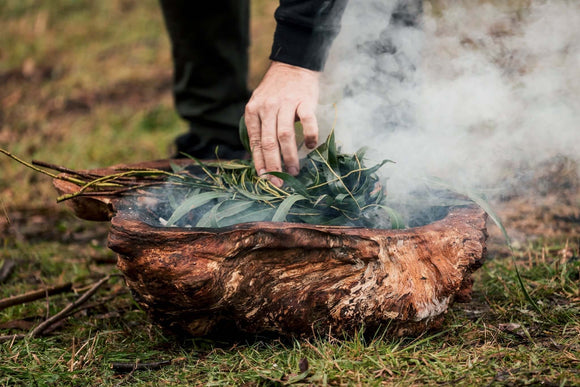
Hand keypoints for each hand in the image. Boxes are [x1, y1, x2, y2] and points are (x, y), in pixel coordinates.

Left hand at [244, 61, 319, 186]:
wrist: (293, 65)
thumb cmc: (276, 91)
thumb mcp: (260, 106)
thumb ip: (259, 128)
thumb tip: (260, 159)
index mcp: (253, 111)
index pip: (255, 143)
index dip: (260, 163)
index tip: (265, 180)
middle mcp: (267, 107)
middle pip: (268, 142)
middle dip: (274, 166)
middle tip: (280, 182)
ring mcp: (286, 103)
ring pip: (285, 135)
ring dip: (290, 156)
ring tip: (294, 170)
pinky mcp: (304, 100)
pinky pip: (307, 122)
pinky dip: (309, 136)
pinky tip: (310, 146)